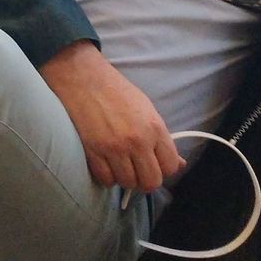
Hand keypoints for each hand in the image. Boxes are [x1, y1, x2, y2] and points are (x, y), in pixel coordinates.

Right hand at [39, 40, 183, 192]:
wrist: (82, 77)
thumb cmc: (115, 90)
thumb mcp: (147, 109)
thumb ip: (162, 138)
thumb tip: (178, 164)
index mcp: (154, 127)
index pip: (170, 166)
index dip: (164, 168)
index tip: (155, 163)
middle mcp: (137, 141)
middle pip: (151, 182)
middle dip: (145, 179)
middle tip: (138, 169)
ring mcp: (114, 148)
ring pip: (128, 183)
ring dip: (125, 178)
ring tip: (120, 165)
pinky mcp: (93, 151)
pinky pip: (105, 179)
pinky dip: (107, 176)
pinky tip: (106, 164)